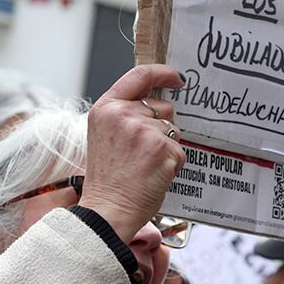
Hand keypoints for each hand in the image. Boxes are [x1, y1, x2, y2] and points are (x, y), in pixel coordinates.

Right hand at [78, 65, 186, 241]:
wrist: (107, 210)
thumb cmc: (107, 180)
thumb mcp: (104, 136)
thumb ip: (124, 115)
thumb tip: (155, 104)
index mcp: (106, 108)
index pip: (139, 75)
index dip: (163, 73)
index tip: (176, 78)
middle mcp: (123, 114)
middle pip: (162, 106)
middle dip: (162, 126)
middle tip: (143, 152)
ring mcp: (144, 130)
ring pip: (173, 130)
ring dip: (167, 147)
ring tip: (145, 166)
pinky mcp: (163, 148)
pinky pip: (180, 151)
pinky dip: (172, 165)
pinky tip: (153, 175)